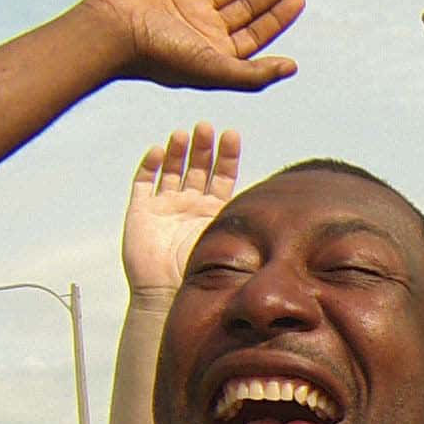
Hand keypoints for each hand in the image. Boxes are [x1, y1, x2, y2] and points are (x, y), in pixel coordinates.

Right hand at [87, 0, 306, 90]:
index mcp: (215, 53)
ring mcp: (188, 5)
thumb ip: (252, 74)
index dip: (280, 15)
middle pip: (249, 4)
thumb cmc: (159, 56)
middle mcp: (204, 29)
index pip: (257, 32)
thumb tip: (292, 68)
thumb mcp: (212, 70)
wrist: (111, 30)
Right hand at [123, 123, 239, 299]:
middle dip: (203, 147)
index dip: (227, 155)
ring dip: (177, 150)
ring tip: (184, 134)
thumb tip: (284, 207)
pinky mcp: (140, 211)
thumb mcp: (226, 243)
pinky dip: (148, 165)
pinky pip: (143, 183)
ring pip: (171, 169)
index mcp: (212, 210)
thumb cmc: (198, 273)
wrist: (165, 295)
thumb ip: (242, 223)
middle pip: (198, 167)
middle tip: (206, 128)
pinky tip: (156, 150)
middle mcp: (189, 204)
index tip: (232, 135)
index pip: (222, 175)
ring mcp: (165, 206)